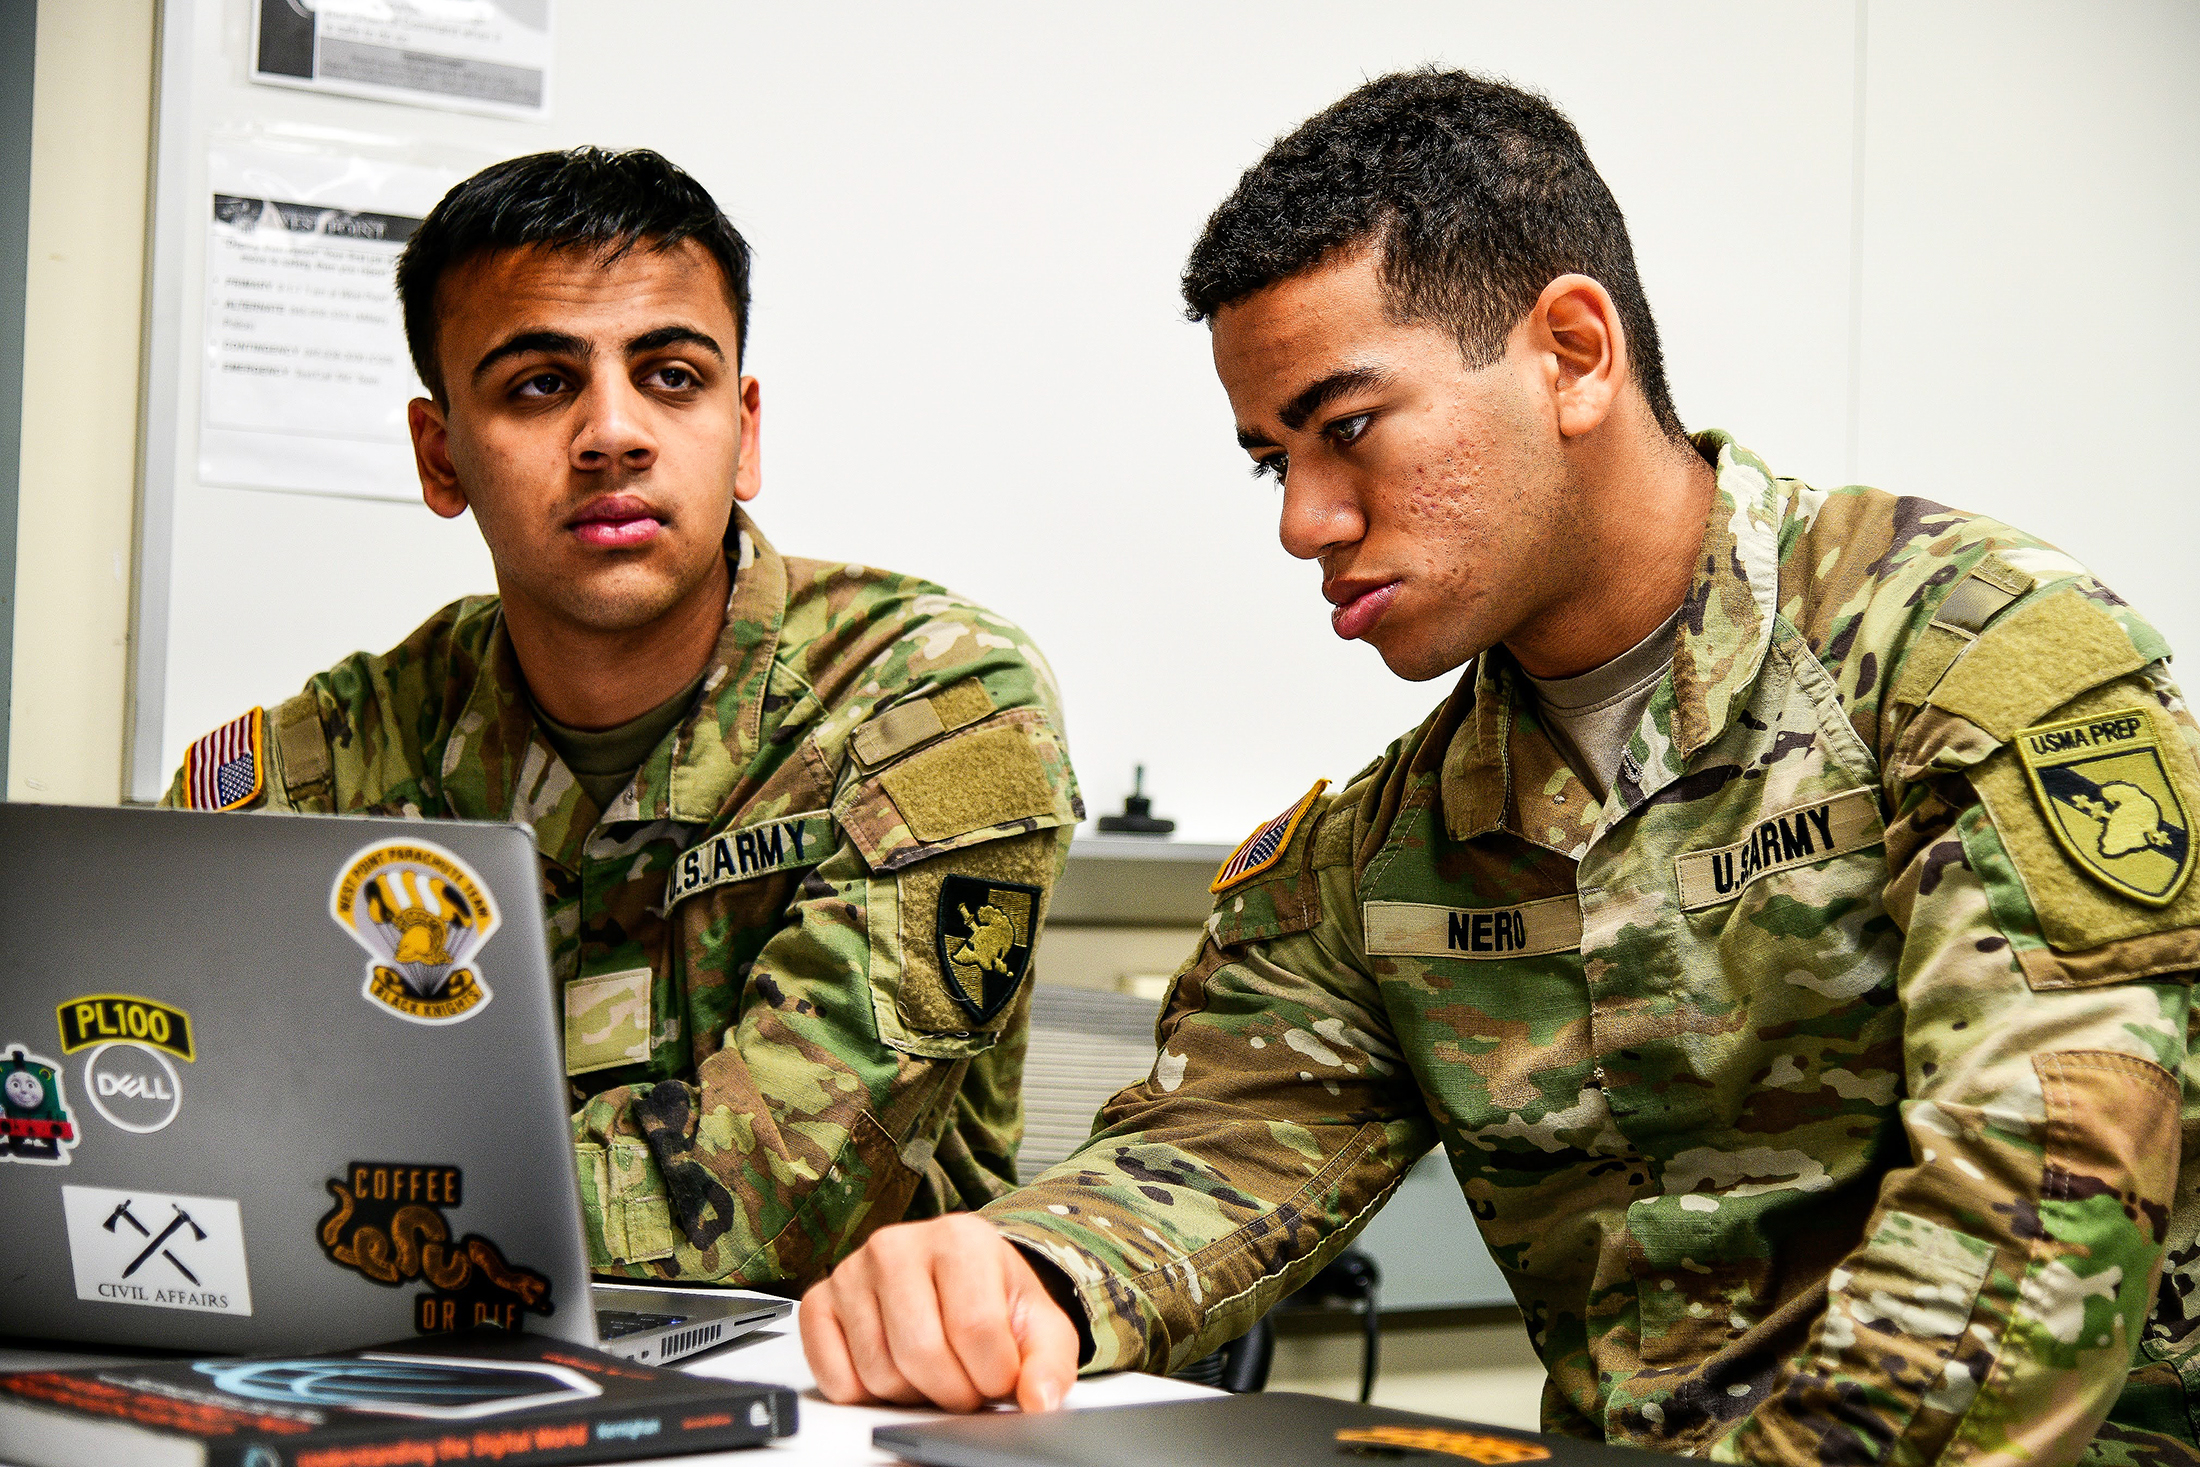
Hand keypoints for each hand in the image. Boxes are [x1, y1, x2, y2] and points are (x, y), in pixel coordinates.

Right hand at [801, 1213, 1079, 1412]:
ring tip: (932, 1369)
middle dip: (954, 1391)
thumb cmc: (994, 1299)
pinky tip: (893, 1367)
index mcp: (959, 1238)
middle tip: (967, 1382)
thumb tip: (1039, 1400)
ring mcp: (852, 1271)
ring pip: (879, 1372)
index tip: (1000, 1376)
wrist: (955, 1280)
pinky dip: (866, 1393)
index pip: (976, 1331)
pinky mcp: (819, 1302)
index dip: (994, 1376)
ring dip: (913, 1394)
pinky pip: (836, 1378)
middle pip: (922, 1354)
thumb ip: (1050, 1362)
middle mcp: (897, 1244)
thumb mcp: (1040, 1325)